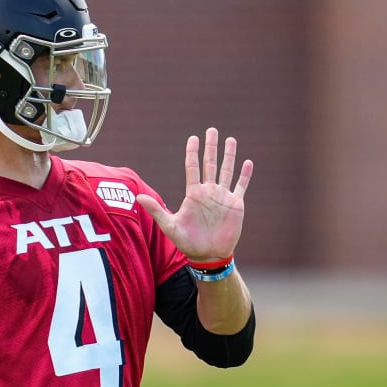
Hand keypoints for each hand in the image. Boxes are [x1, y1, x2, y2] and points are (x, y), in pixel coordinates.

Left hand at [136, 127, 252, 261]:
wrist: (208, 256)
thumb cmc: (188, 242)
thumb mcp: (170, 226)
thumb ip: (156, 210)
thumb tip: (138, 197)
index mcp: (194, 193)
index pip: (192, 167)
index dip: (192, 152)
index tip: (193, 138)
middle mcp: (208, 192)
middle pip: (210, 164)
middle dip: (211, 147)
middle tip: (211, 130)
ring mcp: (222, 197)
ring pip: (226, 171)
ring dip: (229, 156)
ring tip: (230, 140)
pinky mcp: (235, 205)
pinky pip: (241, 186)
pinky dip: (245, 175)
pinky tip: (248, 162)